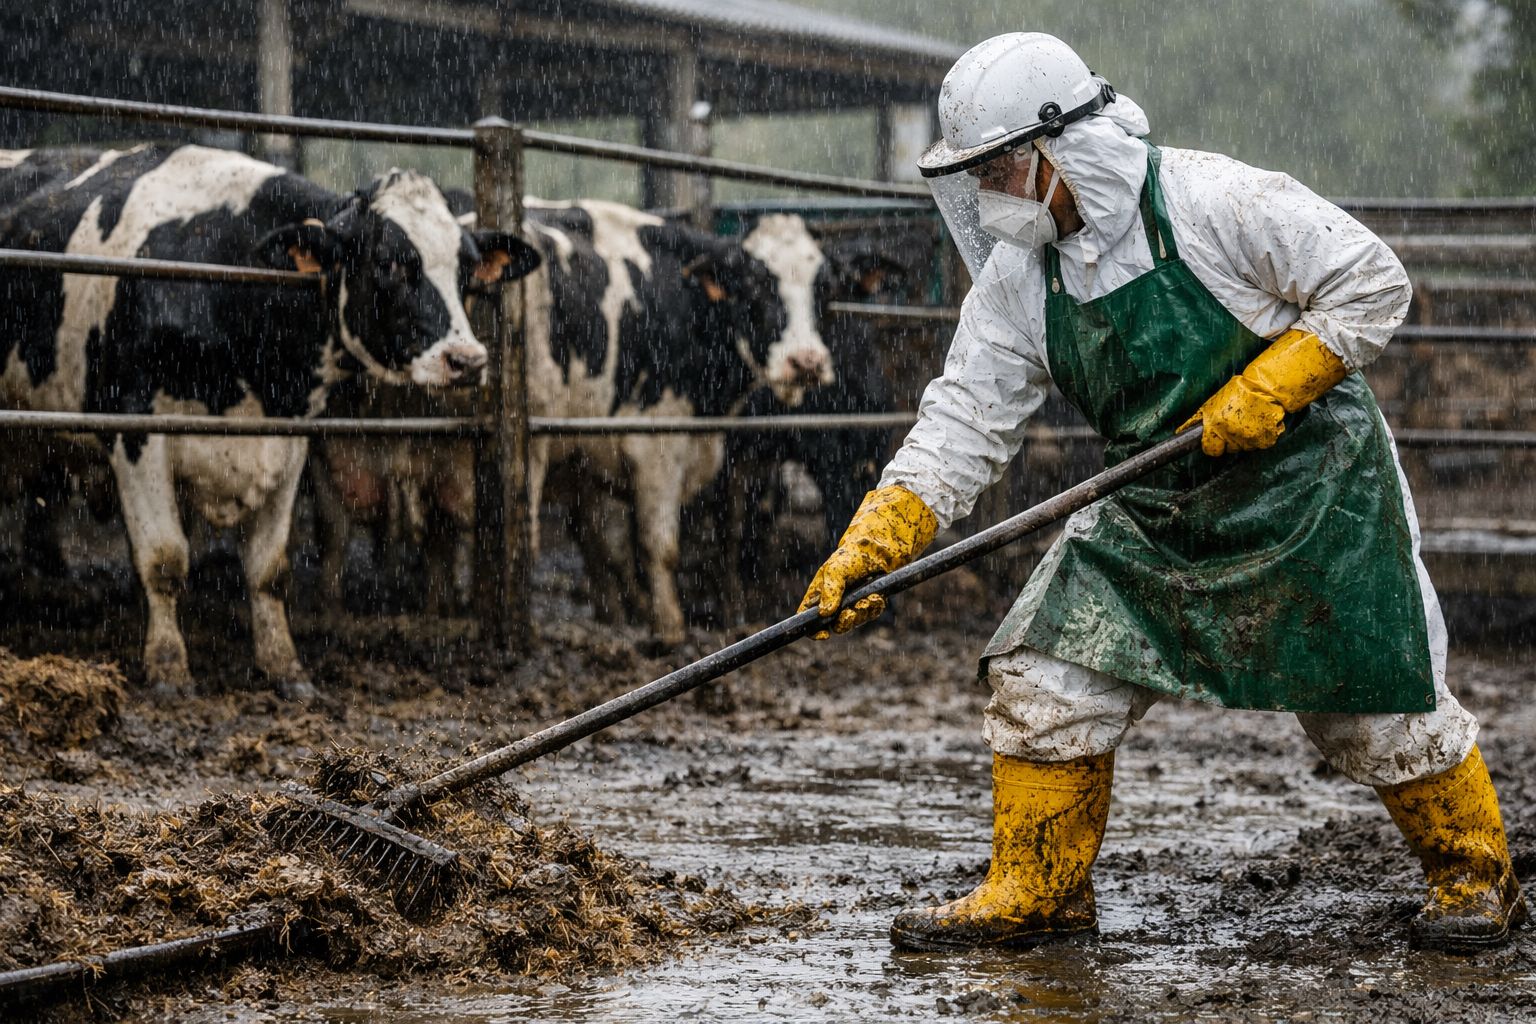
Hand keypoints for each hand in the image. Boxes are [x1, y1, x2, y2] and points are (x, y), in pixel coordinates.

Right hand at [798, 486, 937, 639]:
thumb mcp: (835, 570)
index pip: (808, 617)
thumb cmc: (852, 555)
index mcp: (820, 592)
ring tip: (868, 600)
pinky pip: (871, 613)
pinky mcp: (871, 599)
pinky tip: (877, 597)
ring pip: (855, 621)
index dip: (813, 629)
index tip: (823, 634)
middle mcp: (835, 599)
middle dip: (844, 622)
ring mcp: (853, 601)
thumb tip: (824, 614)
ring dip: (862, 613)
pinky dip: (874, 607)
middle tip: (851, 613)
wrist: (883, 546)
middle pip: (834, 625)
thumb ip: (829, 591)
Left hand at [1179, 329, 1348, 456]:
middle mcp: (1231, 433)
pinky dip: (1262, 436)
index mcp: (1216, 424)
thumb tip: (1183, 430)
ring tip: (1250, 420)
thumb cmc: (1241, 389)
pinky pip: (1261, 444)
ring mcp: (1249, 438)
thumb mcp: (1215, 401)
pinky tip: (1261, 422)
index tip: (1213, 441)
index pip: (1209, 449)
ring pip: (1244, 448)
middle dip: (1229, 441)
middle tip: (1235, 425)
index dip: (1211, 445)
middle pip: (1227, 450)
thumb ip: (1204, 417)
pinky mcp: (1266, 439)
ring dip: (1245, 438)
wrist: (1268, 384)